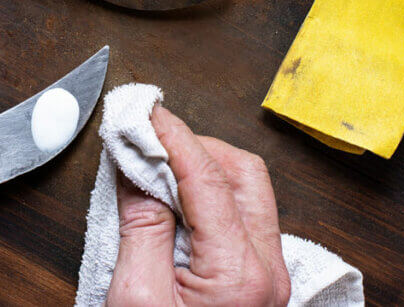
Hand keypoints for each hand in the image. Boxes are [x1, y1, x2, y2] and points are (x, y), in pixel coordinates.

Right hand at [108, 107, 289, 305]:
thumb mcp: (136, 296)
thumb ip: (140, 227)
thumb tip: (135, 167)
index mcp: (240, 275)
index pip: (208, 178)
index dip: (173, 137)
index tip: (147, 115)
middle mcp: (267, 271)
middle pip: (242, 173)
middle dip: (195, 148)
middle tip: (150, 142)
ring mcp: (268, 275)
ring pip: (247, 191)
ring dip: (204, 170)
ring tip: (158, 171)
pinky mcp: (258, 280)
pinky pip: (242, 218)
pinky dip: (210, 197)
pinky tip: (175, 200)